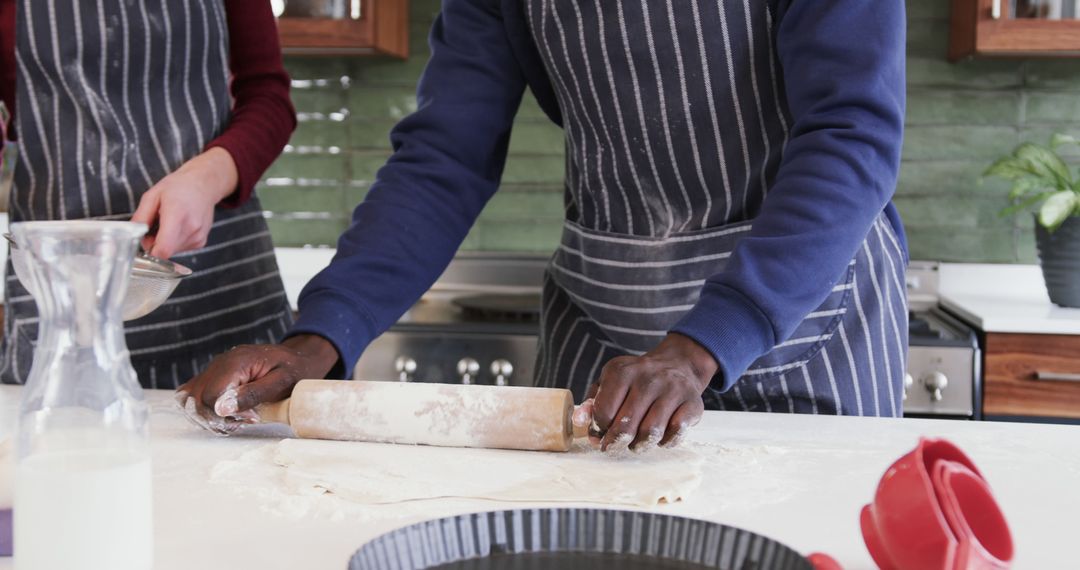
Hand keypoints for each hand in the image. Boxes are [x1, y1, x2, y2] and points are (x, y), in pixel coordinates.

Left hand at [131, 147, 237, 258]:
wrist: (204, 185)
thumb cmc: (178, 187)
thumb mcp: (152, 195)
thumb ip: (141, 217)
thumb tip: (135, 236)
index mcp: (177, 216)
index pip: (163, 250)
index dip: (150, 249)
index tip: (145, 239)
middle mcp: (191, 229)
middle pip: (165, 251)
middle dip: (155, 243)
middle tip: (156, 225)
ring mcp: (198, 237)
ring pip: (172, 251)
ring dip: (166, 241)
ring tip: (169, 223)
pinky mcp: (201, 242)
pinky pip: (181, 248)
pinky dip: (175, 241)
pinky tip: (179, 226)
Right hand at [175, 334, 339, 433]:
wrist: (297, 360)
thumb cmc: (293, 371)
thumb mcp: (281, 383)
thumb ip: (252, 394)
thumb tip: (221, 409)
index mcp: (236, 361)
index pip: (211, 395)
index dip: (226, 414)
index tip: (251, 417)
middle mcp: (219, 362)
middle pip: (197, 400)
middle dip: (217, 419)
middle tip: (245, 421)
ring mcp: (213, 368)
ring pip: (190, 399)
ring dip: (208, 417)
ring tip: (236, 419)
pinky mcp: (213, 376)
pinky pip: (193, 395)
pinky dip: (204, 410)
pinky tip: (227, 414)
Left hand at [581, 333, 716, 451]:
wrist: (679, 363)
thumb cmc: (637, 379)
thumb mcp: (610, 381)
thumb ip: (593, 402)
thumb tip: (579, 423)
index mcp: (623, 371)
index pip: (604, 412)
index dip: (599, 429)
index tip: (600, 433)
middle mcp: (648, 378)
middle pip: (626, 426)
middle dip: (616, 443)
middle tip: (613, 447)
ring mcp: (673, 389)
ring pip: (651, 433)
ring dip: (639, 446)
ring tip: (635, 444)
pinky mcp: (693, 403)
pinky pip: (675, 434)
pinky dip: (665, 442)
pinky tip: (659, 437)